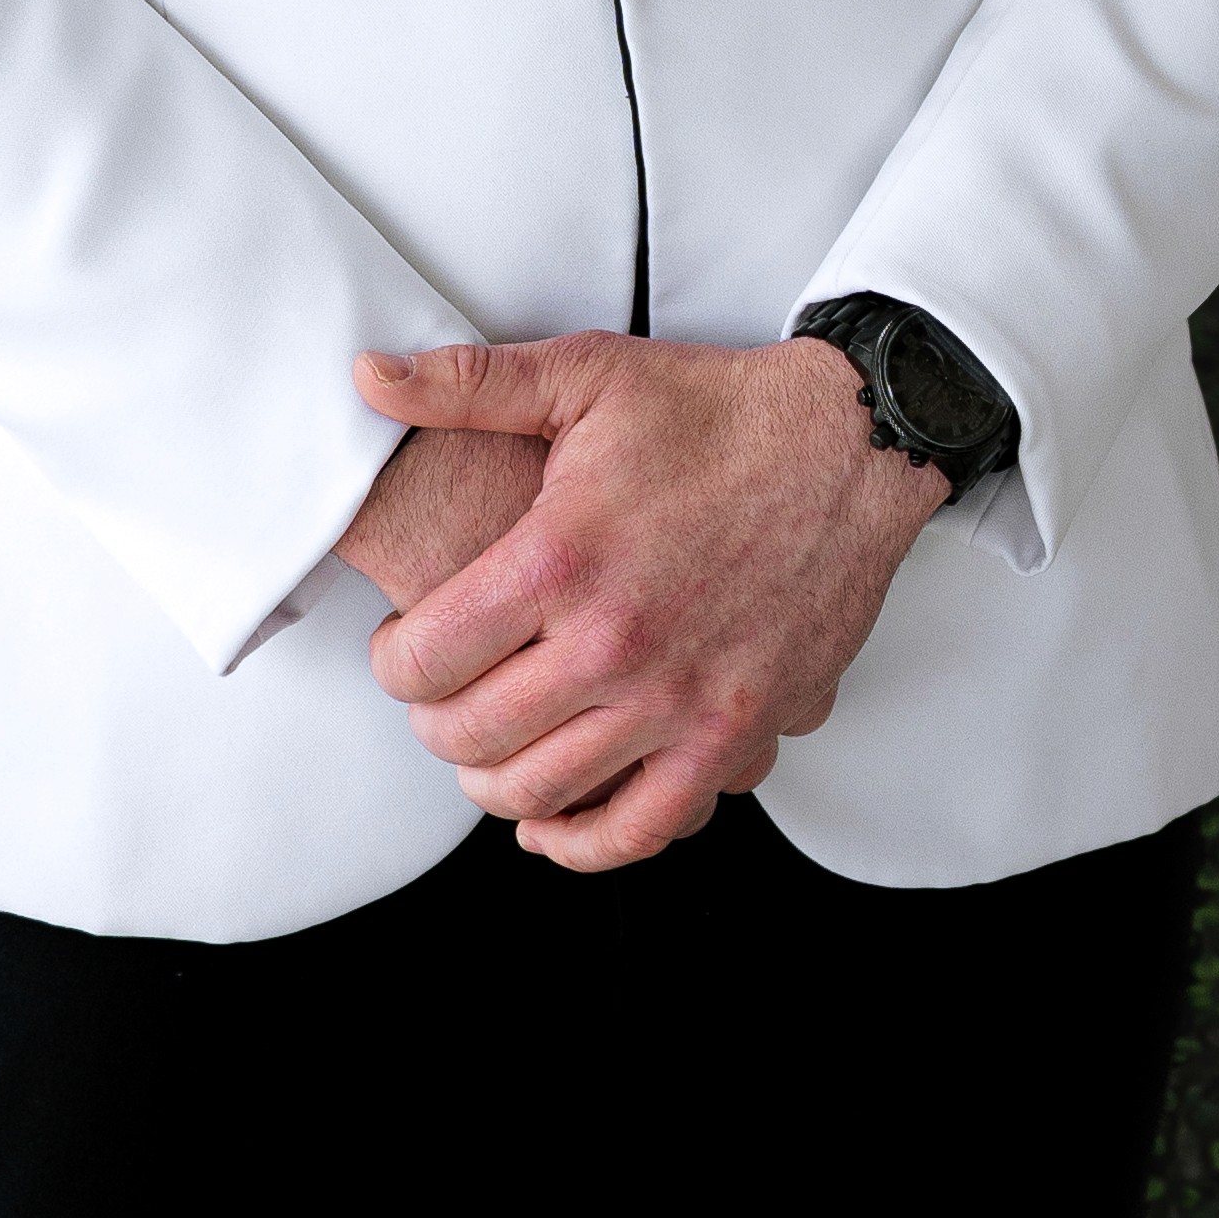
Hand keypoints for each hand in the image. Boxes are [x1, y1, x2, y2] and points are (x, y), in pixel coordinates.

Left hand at [344, 330, 939, 870]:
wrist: (852, 443)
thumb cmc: (717, 411)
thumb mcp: (585, 373)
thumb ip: (466, 383)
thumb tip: (367, 374)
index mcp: (561, 558)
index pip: (422, 662)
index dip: (391, 662)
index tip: (403, 645)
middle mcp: (615, 642)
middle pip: (468, 737)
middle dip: (433, 724)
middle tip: (441, 694)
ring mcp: (679, 699)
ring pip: (539, 794)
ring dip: (492, 781)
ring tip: (492, 741)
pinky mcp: (737, 734)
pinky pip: (640, 828)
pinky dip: (582, 843)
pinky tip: (555, 821)